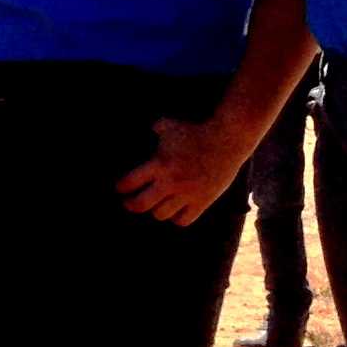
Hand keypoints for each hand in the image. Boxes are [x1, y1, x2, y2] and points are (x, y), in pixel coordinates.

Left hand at [117, 117, 252, 222]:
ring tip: (154, 206)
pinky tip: (175, 211)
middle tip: (128, 203)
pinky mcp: (203, 201)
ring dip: (155, 210)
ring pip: (161, 214)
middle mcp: (170, 182)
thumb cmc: (196, 131)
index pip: (130, 182)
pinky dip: (177, 218)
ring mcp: (187, 194)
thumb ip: (154, 130)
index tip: (119, 189)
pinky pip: (183, 220)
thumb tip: (146, 128)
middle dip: (131, 205)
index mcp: (159, 164)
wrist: (227, 140)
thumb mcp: (170, 126)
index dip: (121, 187)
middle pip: (141, 204)